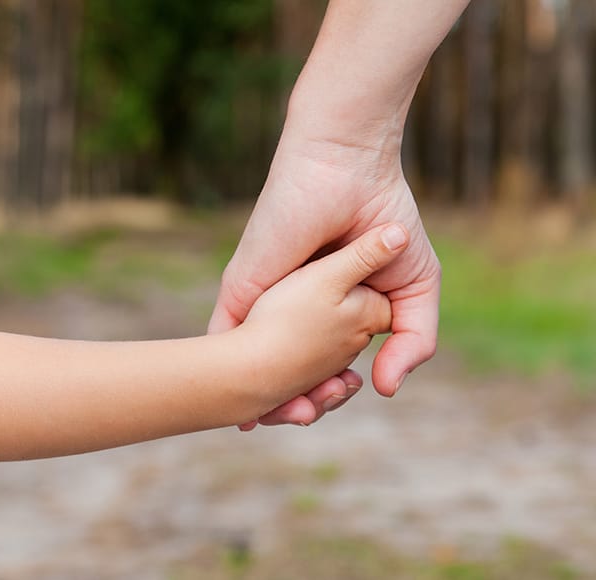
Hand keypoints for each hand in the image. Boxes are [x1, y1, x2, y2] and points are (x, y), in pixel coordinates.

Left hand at [211, 136, 439, 425]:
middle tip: (306, 416)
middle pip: (286, 376)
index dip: (329, 394)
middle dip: (294, 405)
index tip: (341, 399)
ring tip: (286, 414)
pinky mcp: (239, 291)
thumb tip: (386, 389)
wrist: (348, 170)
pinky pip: (224, 343)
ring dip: (261, 399)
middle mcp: (290, 313)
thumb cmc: (385, 220)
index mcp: (327, 314)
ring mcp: (263, 304)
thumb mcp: (414, 290)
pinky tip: (234, 402)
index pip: (323, 370)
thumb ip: (412, 341)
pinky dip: (228, 376)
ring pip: (252, 368)